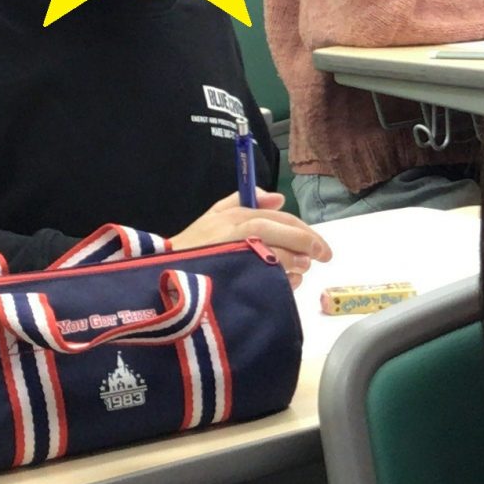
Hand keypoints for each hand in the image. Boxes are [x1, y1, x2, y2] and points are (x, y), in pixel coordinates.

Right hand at [173, 191, 330, 279]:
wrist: (163, 279)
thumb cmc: (188, 248)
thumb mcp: (212, 216)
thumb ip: (242, 201)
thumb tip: (278, 198)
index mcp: (238, 216)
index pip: (282, 219)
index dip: (306, 232)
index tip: (320, 245)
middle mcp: (242, 232)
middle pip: (287, 234)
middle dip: (309, 246)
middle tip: (321, 257)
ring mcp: (242, 257)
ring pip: (284, 259)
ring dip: (298, 266)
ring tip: (300, 272)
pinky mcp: (241, 280)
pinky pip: (273, 282)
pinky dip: (285, 283)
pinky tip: (285, 285)